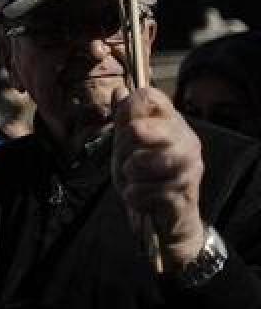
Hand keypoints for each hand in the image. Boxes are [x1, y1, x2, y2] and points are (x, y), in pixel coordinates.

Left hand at [112, 87, 205, 267]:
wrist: (166, 218)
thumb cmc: (145, 176)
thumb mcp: (128, 145)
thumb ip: (124, 119)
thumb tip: (119, 90)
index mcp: (171, 123)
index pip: (150, 96)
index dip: (128, 109)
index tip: (126, 127)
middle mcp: (186, 140)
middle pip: (142, 128)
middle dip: (124, 146)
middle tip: (128, 160)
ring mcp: (189, 166)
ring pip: (145, 160)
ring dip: (130, 172)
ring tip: (134, 178)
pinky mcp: (184, 192)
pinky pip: (146, 189)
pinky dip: (135, 195)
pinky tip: (140, 196)